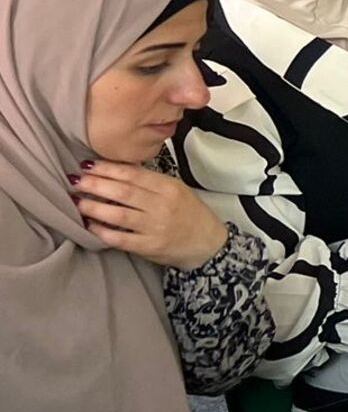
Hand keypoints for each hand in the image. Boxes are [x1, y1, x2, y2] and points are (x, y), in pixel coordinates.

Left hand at [72, 160, 226, 270]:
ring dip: (94, 207)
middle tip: (77, 180)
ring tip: (77, 201)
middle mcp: (162, 206)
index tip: (89, 165)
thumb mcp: (177, 190)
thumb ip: (151, 182)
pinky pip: (120, 238)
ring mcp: (155, 227)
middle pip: (124, 192)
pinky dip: (102, 231)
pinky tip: (89, 226)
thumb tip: (118, 171)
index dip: (109, 169)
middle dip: (96, 185)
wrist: (207, 243)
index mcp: (170, 188)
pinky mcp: (149, 246)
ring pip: (119, 214)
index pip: (134, 174)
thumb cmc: (190, 214)